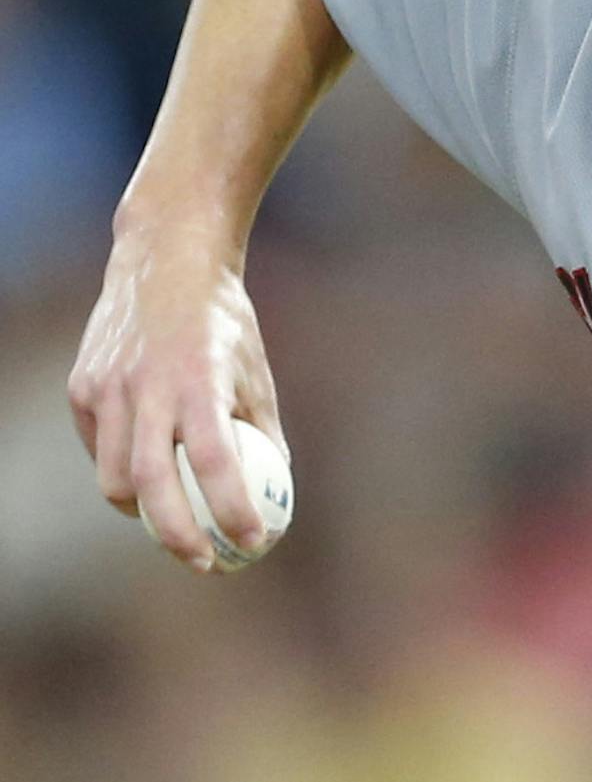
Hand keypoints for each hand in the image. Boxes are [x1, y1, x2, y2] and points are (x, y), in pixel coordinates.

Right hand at [68, 227, 284, 570]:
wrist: (166, 263)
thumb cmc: (225, 324)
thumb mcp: (256, 371)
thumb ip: (262, 430)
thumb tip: (275, 490)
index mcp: (199, 379)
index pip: (214, 460)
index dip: (232, 507)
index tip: (254, 541)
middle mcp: (146, 385)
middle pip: (149, 483)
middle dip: (175, 535)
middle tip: (204, 563)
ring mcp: (106, 387)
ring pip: (113, 477)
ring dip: (143, 510)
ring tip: (174, 523)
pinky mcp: (81, 387)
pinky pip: (99, 448)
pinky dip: (122, 470)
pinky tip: (147, 471)